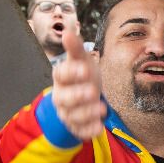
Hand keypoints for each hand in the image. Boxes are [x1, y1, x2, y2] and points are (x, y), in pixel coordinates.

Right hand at [50, 24, 103, 140]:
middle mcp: (61, 96)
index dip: (72, 72)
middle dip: (78, 95)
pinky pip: (80, 131)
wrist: (84, 97)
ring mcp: (67, 113)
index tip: (85, 70)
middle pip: (65, 98)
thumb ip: (76, 48)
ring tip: (102, 108)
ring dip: (87, 113)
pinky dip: (89, 130)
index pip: (61, 74)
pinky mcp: (76, 127)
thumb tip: (68, 31)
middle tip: (92, 91)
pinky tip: (99, 127)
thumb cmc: (82, 75)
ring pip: (73, 115)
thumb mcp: (82, 60)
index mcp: (61, 77)